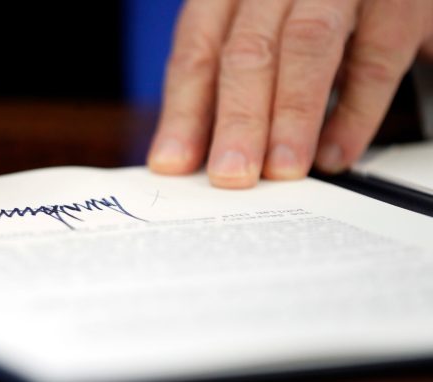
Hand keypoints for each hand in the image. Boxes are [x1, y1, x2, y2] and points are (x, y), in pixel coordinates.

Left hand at [148, 0, 432, 188]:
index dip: (184, 110)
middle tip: (229, 174)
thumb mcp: (255, 33)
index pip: (197, 47)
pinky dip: (353, 117)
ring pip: (306, 47)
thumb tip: (190, 156)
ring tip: (280, 171)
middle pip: (248, 50)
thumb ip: (224, 83)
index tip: (173, 162)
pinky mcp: (398, 7)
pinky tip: (333, 156)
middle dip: (237, 120)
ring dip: (291, 118)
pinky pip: (374, 63)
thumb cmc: (305, 14)